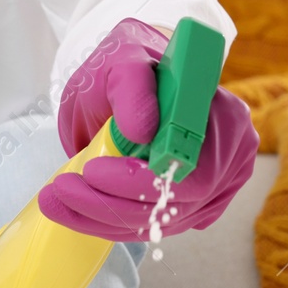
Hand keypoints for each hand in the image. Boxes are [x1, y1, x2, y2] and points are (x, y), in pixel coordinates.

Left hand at [40, 18, 258, 242]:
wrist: (130, 84)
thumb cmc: (131, 67)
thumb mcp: (123, 61)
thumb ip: (132, 86)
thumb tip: (143, 130)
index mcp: (227, 118)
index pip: (193, 168)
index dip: (142, 180)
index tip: (92, 172)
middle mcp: (231, 158)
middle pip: (178, 204)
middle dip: (112, 204)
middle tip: (61, 190)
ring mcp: (217, 188)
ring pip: (161, 222)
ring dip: (102, 218)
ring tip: (56, 200)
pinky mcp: (194, 207)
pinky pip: (152, 226)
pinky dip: (110, 222)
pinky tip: (75, 209)